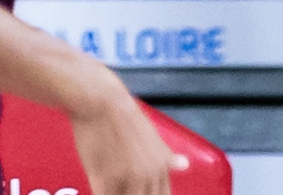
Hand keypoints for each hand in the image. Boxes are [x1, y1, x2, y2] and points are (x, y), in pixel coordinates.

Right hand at [66, 69, 172, 194]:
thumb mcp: (151, 132)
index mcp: (161, 166)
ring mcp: (127, 179)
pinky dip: (102, 193)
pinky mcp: (105, 178)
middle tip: (122, 186)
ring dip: (118, 192)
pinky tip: (99, 185)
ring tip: (112, 185)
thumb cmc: (121, 111)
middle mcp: (148, 175)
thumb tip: (184, 165)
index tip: (138, 190)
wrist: (98, 97)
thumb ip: (166, 154)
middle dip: (132, 193)